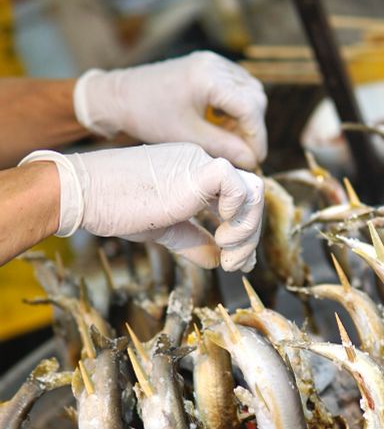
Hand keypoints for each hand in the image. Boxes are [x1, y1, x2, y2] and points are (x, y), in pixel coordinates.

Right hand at [19, 143, 263, 270]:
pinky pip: (239, 187)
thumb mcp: (163, 228)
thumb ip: (192, 239)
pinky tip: (221, 235)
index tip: (236, 260)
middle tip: (236, 264)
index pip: (236, 198)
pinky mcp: (199, 171)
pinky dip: (238, 215)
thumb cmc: (116, 207)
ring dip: (248, 229)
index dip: (244, 230)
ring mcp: (202, 164)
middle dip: (250, 235)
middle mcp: (202, 164)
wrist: (86, 194)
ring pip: (253, 190)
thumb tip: (217, 260)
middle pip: (251, 195)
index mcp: (194, 174)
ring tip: (229, 255)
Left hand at [73, 52, 267, 169]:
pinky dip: (236, 107)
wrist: (120, 97)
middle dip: (253, 127)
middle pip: (254, 97)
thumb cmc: (148, 116)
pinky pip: (236, 86)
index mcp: (208, 77)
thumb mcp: (188, 137)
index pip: (250, 107)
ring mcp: (212, 61)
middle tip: (243, 152)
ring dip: (246, 118)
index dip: (257, 137)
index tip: (255, 160)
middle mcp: (214, 63)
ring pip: (249, 91)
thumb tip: (252, 161)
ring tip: (231, 139)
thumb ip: (224, 148)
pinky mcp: (208, 66)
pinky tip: (223, 125)